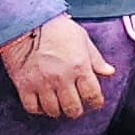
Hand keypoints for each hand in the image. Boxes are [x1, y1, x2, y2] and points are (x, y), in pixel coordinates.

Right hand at [0, 16, 115, 119]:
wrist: (26, 23)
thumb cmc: (57, 28)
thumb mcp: (82, 39)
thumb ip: (96, 59)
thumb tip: (110, 72)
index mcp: (79, 66)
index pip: (92, 94)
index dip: (96, 103)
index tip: (96, 104)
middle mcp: (62, 78)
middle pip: (72, 107)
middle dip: (77, 111)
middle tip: (77, 108)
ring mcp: (42, 83)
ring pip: (53, 110)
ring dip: (58, 111)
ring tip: (60, 107)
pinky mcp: (24, 85)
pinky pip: (32, 107)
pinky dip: (39, 110)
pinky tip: (43, 105)